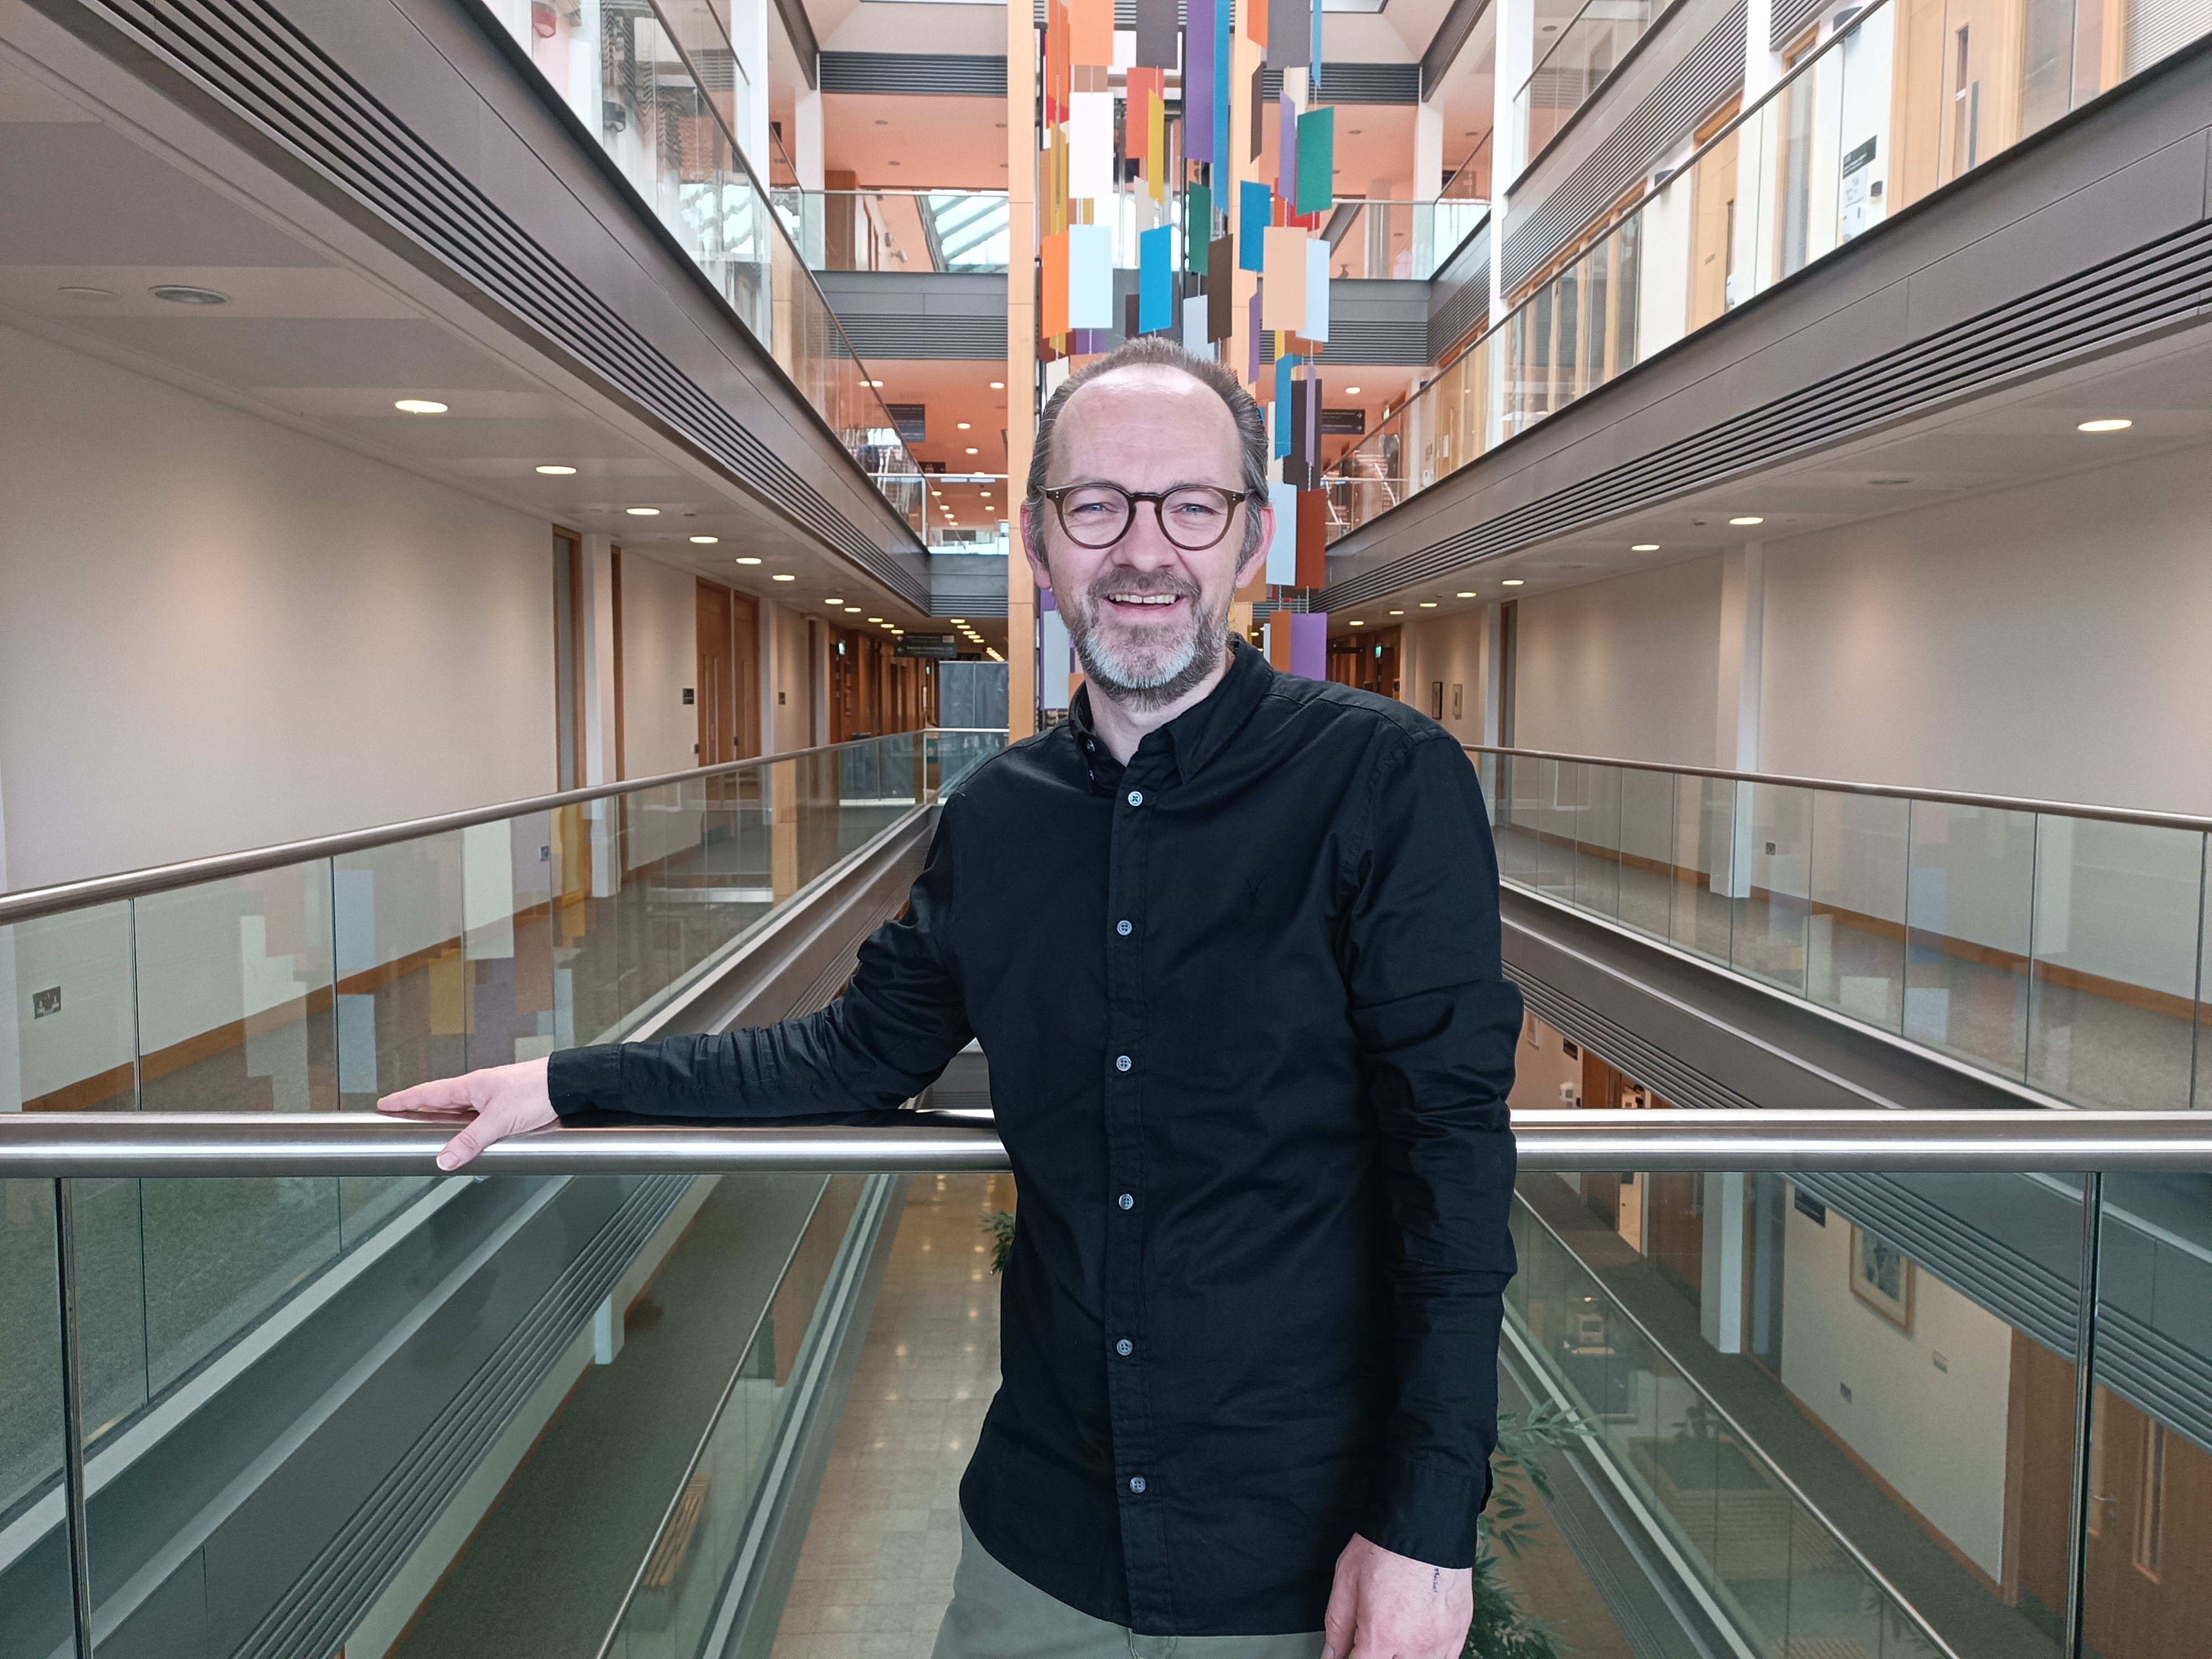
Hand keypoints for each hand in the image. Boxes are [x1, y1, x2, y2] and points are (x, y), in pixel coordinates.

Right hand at [378, 1057, 555, 1170]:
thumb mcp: (499, 1119)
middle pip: (440, 1108)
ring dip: (448, 1133)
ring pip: (461, 1121)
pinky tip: (470, 1152)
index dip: (404, 1100)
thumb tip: (444, 1159)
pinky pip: (480, 1130)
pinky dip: (471, 1140)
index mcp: (470, 1087)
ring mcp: (491, 1105)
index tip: (384, 1104)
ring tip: (431, 1147)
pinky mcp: (506, 1116)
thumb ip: (471, 1140)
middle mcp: (478, 1094)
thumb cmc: (536, 1090)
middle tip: (399, 1127)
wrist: (567, 1087)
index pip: (427, 1094)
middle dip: (420, 1118)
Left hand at [1322, 1534, 1471, 1658]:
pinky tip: (1417, 1637)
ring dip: (1402, 1654)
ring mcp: (1441, 1642)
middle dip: (1378, 1654)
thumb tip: (1332, 1654)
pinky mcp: (1459, 1632)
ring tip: (1395, 1632)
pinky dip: (1428, 1653)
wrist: (1427, 1522)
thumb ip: (1338, 1625)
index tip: (1353, 1649)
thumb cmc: (1386, 1546)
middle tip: (1374, 1633)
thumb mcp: (1347, 1580)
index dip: (1352, 1658)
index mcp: (1383, 1635)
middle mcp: (1415, 1646)